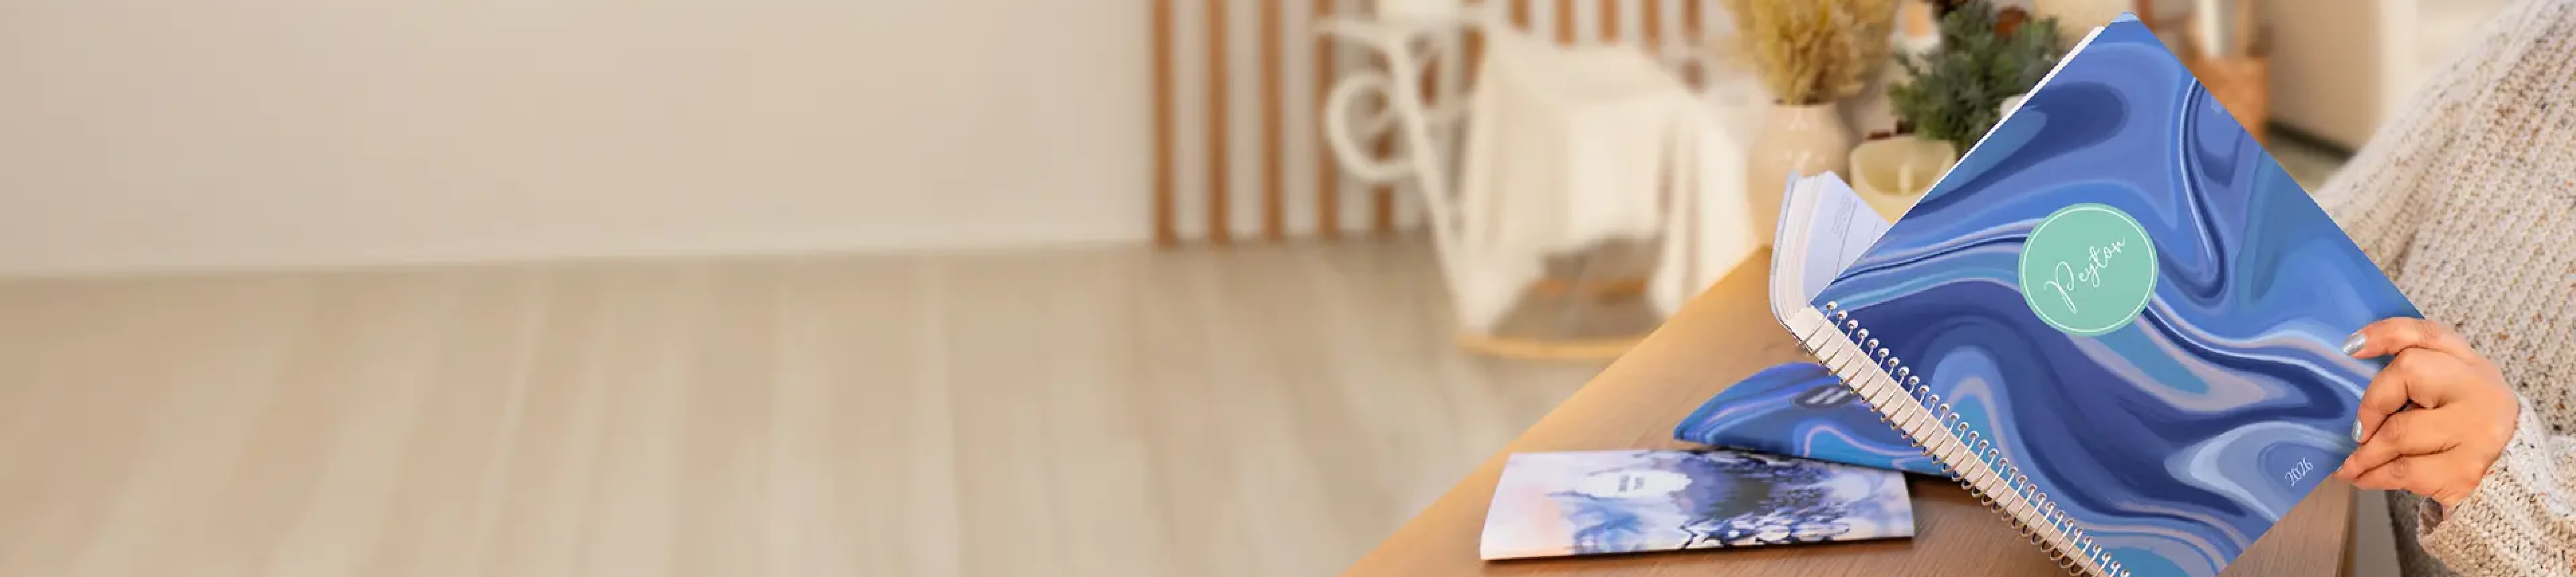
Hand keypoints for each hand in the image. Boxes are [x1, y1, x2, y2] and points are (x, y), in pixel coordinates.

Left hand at [2331, 318, 2519, 506]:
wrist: (2510, 476)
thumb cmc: (2463, 427)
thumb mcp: (2447, 392)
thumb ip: (2412, 377)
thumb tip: (2352, 373)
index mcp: (2470, 364)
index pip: (2428, 334)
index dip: (2387, 334)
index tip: (2350, 347)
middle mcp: (2478, 388)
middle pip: (2408, 372)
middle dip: (2371, 405)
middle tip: (2358, 431)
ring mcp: (2476, 429)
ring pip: (2399, 432)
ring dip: (2365, 453)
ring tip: (2350, 466)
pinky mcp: (2465, 469)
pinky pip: (2404, 470)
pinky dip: (2375, 476)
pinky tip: (2363, 478)